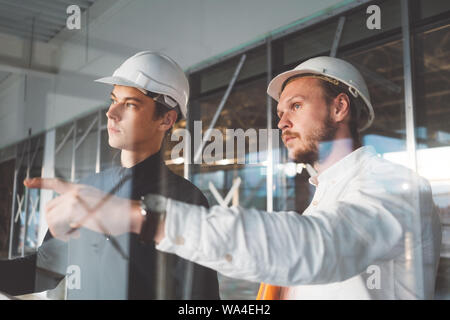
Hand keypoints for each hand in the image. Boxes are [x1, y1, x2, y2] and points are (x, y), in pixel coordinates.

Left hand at [24, 178, 142, 240]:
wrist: (128, 213)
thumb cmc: (117, 213)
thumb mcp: (96, 205)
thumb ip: (81, 208)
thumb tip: (71, 222)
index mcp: (81, 189)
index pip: (57, 182)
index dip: (40, 182)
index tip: (27, 182)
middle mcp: (75, 192)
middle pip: (49, 206)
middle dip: (52, 222)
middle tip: (66, 232)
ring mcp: (74, 199)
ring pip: (51, 217)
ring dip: (58, 231)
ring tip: (71, 235)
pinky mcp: (75, 209)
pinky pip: (57, 225)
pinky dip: (62, 234)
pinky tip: (75, 235)